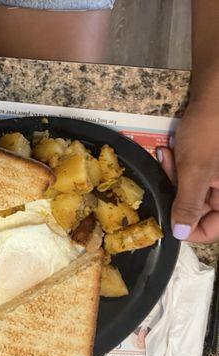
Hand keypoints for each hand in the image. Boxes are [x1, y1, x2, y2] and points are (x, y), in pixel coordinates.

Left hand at [156, 100, 218, 242]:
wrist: (214, 99)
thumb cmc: (210, 133)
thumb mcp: (195, 172)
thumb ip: (188, 205)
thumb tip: (180, 234)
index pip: (209, 231)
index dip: (186, 228)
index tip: (166, 215)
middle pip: (196, 212)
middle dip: (176, 192)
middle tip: (169, 170)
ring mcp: (217, 181)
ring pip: (188, 194)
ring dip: (174, 178)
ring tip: (169, 155)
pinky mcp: (209, 169)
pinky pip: (189, 178)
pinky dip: (177, 168)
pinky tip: (170, 151)